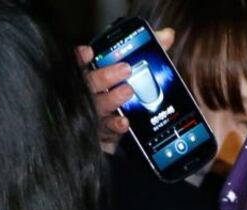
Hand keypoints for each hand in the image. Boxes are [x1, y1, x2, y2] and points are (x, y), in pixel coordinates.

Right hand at [76, 29, 174, 154]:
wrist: (125, 130)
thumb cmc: (124, 91)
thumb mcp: (136, 68)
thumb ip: (148, 50)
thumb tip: (167, 36)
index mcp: (94, 77)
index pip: (80, 66)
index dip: (80, 59)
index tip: (88, 52)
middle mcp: (90, 96)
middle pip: (89, 86)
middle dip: (104, 76)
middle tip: (124, 69)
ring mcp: (94, 117)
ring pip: (96, 108)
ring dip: (111, 100)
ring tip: (127, 91)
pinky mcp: (102, 136)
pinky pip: (104, 133)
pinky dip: (114, 126)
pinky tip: (124, 123)